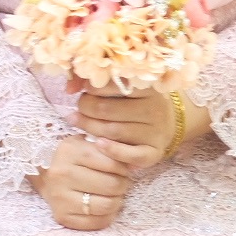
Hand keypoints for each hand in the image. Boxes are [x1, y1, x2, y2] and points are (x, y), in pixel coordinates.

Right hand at [28, 136, 133, 230]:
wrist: (43, 174)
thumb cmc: (71, 157)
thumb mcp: (84, 143)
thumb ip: (107, 148)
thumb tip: (133, 163)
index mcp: (69, 151)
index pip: (111, 163)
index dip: (123, 167)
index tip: (121, 168)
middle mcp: (62, 174)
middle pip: (112, 185)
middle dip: (122, 184)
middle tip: (119, 182)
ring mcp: (60, 197)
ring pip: (107, 205)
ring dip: (117, 200)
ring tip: (113, 194)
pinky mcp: (62, 216)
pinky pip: (98, 222)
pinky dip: (108, 215)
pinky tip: (104, 206)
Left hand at [71, 84, 208, 168]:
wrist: (167, 123)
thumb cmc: (136, 100)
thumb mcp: (122, 86)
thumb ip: (94, 81)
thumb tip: (69, 87)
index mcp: (147, 86)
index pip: (111, 84)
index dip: (91, 87)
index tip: (84, 89)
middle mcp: (155, 108)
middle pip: (107, 109)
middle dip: (86, 107)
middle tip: (80, 107)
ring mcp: (156, 132)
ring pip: (114, 131)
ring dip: (90, 127)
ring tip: (78, 122)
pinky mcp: (154, 153)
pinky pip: (131, 155)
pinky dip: (112, 150)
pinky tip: (98, 144)